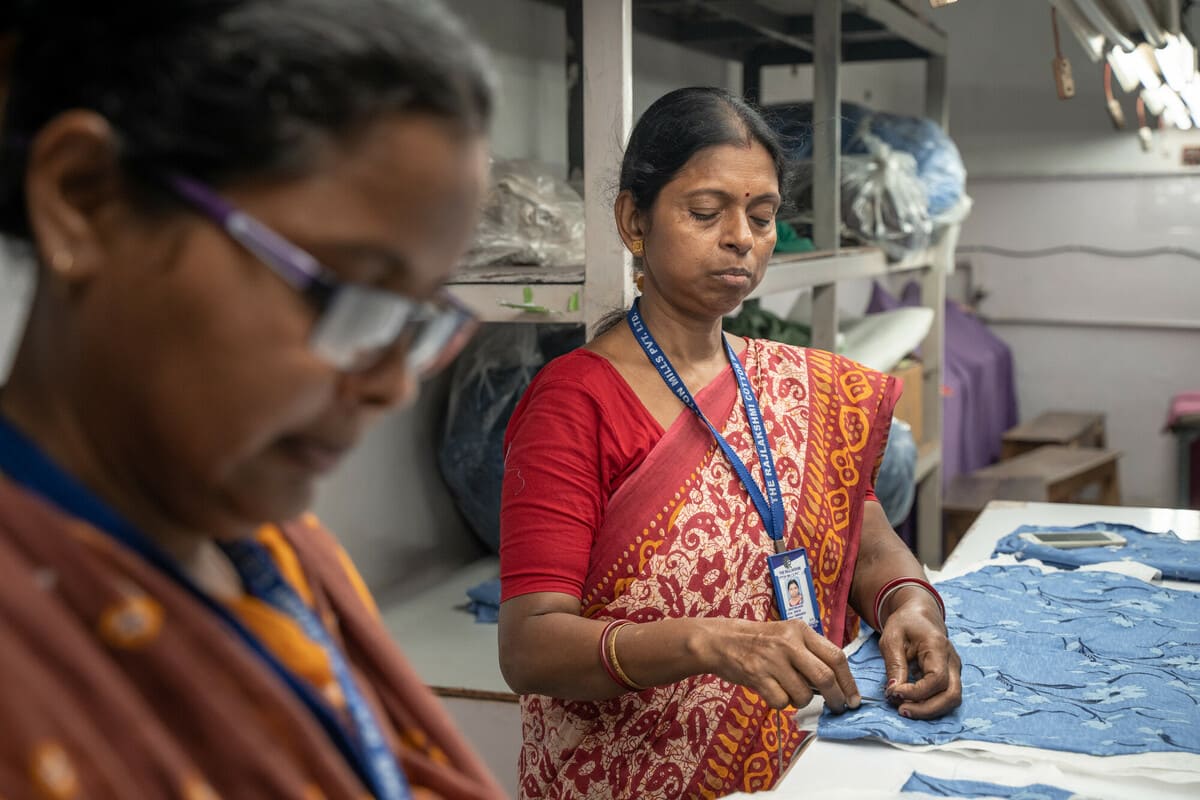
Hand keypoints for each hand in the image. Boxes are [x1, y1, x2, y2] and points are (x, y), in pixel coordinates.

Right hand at [700, 618, 861, 713]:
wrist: (721, 640)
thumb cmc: (758, 640)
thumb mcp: (786, 635)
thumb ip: (810, 652)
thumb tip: (837, 682)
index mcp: (800, 630)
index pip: (836, 656)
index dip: (849, 682)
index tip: (853, 698)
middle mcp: (788, 643)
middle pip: (825, 678)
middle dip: (835, 698)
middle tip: (837, 707)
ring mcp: (772, 659)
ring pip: (803, 694)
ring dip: (802, 701)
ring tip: (790, 692)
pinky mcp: (757, 675)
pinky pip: (781, 702)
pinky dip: (781, 703)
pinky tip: (772, 691)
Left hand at [878, 589, 961, 718]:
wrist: (919, 615)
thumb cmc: (905, 624)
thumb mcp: (892, 638)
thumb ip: (895, 664)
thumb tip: (894, 691)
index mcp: (938, 646)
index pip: (937, 679)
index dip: (917, 692)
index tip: (893, 692)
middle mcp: (952, 661)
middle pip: (951, 696)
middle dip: (926, 709)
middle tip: (901, 710)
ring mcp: (954, 670)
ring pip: (952, 701)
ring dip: (928, 710)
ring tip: (903, 709)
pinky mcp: (950, 677)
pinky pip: (945, 698)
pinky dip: (929, 705)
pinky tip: (909, 703)